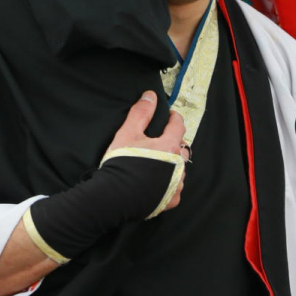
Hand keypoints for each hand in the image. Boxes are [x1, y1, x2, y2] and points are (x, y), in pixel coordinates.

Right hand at [105, 91, 186, 211]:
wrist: (114, 197)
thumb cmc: (122, 162)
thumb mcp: (128, 132)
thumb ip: (141, 112)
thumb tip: (150, 95)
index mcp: (170, 146)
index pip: (179, 125)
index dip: (173, 118)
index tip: (169, 116)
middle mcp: (178, 166)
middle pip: (181, 148)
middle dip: (174, 141)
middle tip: (161, 139)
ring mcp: (176, 185)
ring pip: (180, 168)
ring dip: (173, 163)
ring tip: (159, 161)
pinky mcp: (171, 200)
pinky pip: (175, 187)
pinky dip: (169, 182)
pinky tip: (158, 180)